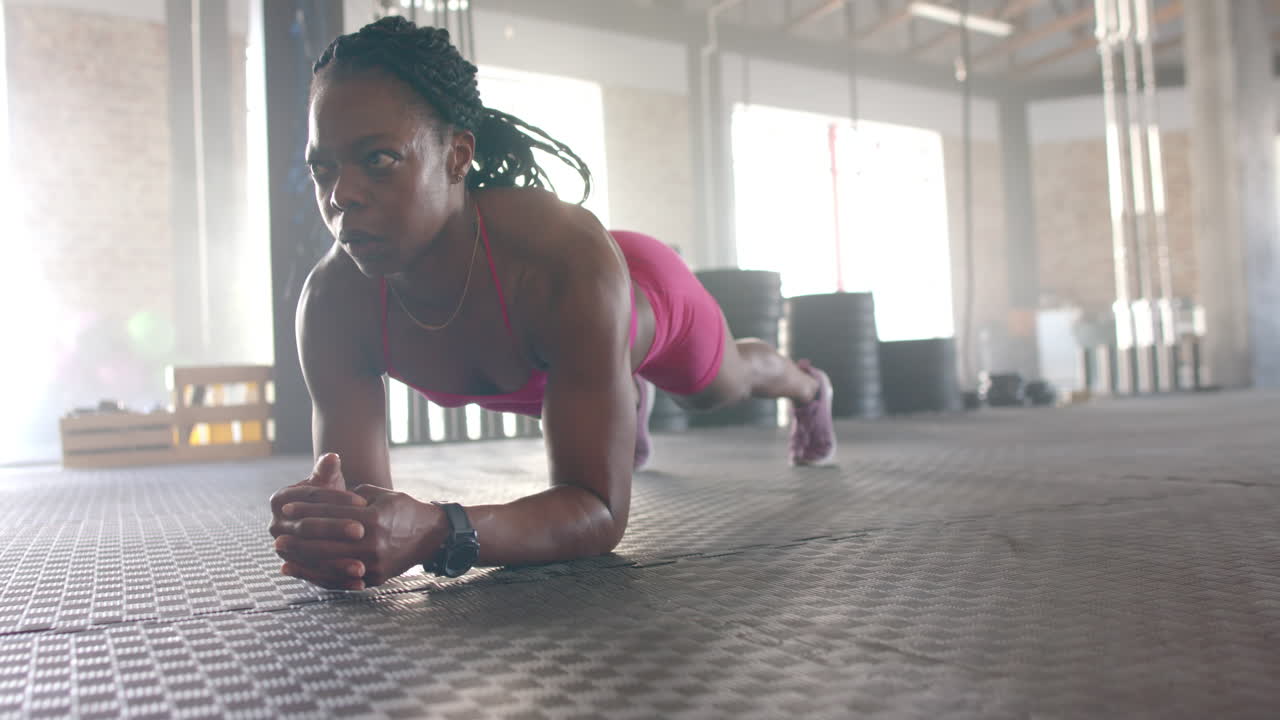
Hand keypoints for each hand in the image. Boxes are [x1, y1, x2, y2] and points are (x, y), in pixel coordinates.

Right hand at [269, 453, 368, 589]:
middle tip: (362, 531)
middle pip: (308, 528)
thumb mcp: (328, 480)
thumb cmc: (329, 495)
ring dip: (337, 564)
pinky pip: (317, 577)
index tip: (363, 502)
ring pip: (312, 556)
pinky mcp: (296, 567)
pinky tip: (359, 582)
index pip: (311, 499)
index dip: (337, 500)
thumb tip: (331, 457)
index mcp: (280, 500)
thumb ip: (327, 470)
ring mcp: (283, 549)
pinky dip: (338, 581)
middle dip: (335, 530)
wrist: (324, 517)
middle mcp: (276, 526)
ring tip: (362, 566)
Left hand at [273, 479, 446, 588]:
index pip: (332, 515)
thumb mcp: (380, 495)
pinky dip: (316, 576)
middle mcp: (373, 544)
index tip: (287, 508)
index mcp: (373, 519)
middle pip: (326, 542)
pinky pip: (340, 579)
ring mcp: (373, 564)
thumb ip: (350, 498)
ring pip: (329, 563)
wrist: (431, 535)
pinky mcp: (374, 579)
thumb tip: (322, 503)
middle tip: (277, 535)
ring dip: (302, 558)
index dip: (307, 510)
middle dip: (299, 538)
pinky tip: (298, 571)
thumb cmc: (403, 509)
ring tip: (282, 553)